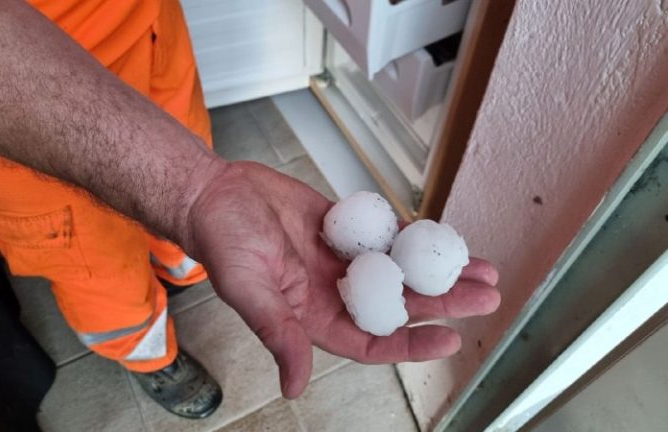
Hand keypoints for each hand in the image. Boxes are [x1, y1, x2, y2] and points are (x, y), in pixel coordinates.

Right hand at [186, 162, 499, 397]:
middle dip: (443, 303)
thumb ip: (276, 332)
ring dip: (439, 271)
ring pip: (400, 271)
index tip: (449, 338)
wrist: (215, 193)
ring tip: (480, 268)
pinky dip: (415, 238)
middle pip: (398, 305)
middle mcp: (333, 292)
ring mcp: (342, 259)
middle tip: (485, 297)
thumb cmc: (222, 241)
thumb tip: (294, 385)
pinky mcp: (345, 228)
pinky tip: (442, 239)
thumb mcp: (248, 289)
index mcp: (312, 316)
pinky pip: (386, 236)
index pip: (371, 340)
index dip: (411, 343)